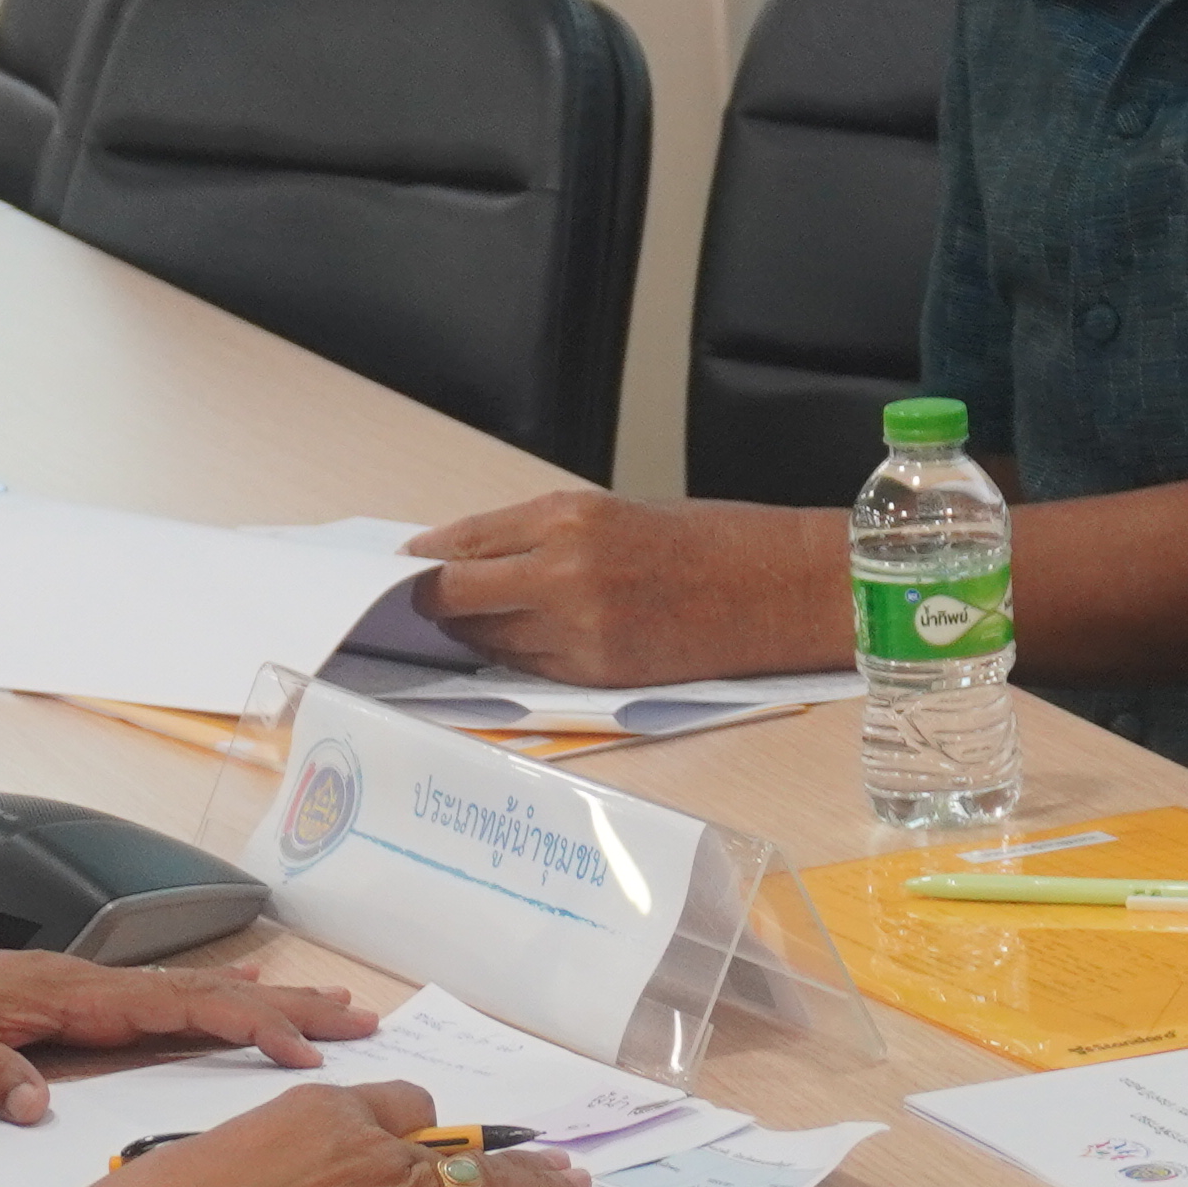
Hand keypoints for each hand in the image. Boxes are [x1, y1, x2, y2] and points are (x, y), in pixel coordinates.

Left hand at [0, 938, 368, 1122]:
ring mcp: (91, 993)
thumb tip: (40, 1104)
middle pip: (211, 993)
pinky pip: (166, 1001)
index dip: (248, 1028)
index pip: (182, 1008)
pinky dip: (214, 999)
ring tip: (331, 1007)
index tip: (303, 1053)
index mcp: (75, 994)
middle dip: (290, 1007)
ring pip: (198, 995)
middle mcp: (95, 986)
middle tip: (362, 1018)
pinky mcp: (78, 1007)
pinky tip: (240, 993)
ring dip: (266, 1003)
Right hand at [95, 1082, 602, 1186]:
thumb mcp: (209, 1170)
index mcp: (315, 1111)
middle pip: (453, 1139)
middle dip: (503, 1151)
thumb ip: (254, 1176)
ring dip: (540, 1183)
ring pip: (488, 1177)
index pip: (394, 1106)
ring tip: (579, 1184)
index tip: (438, 1141)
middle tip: (549, 1155)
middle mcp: (366, 1138)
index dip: (421, 1130)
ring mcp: (392, 1186)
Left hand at [407, 490, 838, 687]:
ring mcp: (578, 629)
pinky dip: (513, 655)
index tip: (403, 565)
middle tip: (413, 603)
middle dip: (429, 600)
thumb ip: (544, 535)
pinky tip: (514, 644)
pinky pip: (528, 667)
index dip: (423, 558)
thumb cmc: (712, 542)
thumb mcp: (616, 513)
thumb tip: (477, 558)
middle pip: (455, 596)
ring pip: (487, 638)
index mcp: (569, 515)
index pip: (463, 541)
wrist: (784, 589)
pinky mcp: (598, 673)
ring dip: (470, 632)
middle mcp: (564, 571)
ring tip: (465, 623)